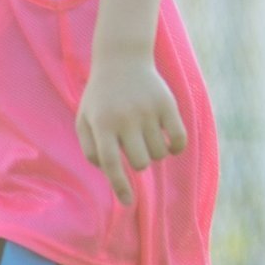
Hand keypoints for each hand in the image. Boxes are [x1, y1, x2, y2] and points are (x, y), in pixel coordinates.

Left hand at [75, 52, 186, 205]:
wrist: (121, 61)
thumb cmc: (100, 98)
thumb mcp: (84, 120)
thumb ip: (91, 149)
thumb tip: (110, 171)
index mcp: (101, 124)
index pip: (111, 164)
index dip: (120, 186)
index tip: (128, 203)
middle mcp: (125, 119)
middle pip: (141, 162)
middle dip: (140, 162)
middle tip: (134, 146)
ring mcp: (147, 111)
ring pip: (160, 153)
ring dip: (156, 152)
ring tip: (146, 136)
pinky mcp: (167, 105)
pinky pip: (179, 140)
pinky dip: (176, 147)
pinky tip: (168, 142)